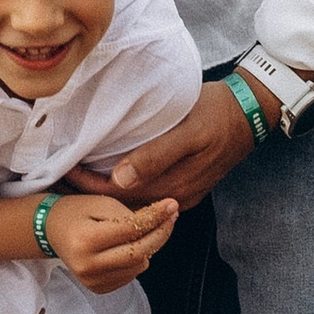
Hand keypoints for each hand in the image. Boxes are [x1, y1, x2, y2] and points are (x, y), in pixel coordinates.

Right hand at [36, 189, 179, 293]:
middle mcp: (88, 266)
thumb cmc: (75, 211)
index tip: (172, 205)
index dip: (155, 217)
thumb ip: (129, 213)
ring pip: (140, 265)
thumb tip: (160, 221)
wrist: (50, 231)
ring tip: (144, 229)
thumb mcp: (100, 202)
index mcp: (85, 240)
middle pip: (139, 253)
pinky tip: (129, 245)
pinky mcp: (99, 288)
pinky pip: (132, 275)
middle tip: (171, 216)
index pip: (131, 230)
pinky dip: (136, 259)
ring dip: (148, 246)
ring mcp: (93, 281)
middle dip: (160, 233)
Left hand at [64, 79, 253, 217]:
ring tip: (79, 176)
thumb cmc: (218, 113)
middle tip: (61, 174)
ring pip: (136, 200)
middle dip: (91, 191)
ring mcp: (183, 194)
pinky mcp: (187, 185)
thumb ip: (156, 155)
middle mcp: (176, 198)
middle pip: (124, 201)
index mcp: (173, 185)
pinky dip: (127, 187)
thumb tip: (120, 178)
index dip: (88, 185)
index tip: (63, 171)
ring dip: (107, 191)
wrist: (253, 112)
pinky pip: (150, 193)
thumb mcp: (189, 130)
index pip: (118, 193)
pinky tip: (112, 176)